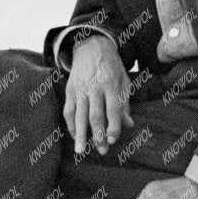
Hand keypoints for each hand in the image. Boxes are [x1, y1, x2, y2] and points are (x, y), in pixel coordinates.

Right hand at [64, 34, 133, 154]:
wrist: (90, 47)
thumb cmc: (112, 66)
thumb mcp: (123, 80)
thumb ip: (125, 103)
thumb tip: (129, 124)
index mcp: (110, 84)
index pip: (112, 109)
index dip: (113, 126)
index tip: (114, 140)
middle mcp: (94, 87)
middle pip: (95, 115)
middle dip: (98, 135)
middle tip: (102, 151)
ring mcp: (80, 89)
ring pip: (78, 115)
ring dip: (80, 135)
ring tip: (81, 151)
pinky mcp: (70, 90)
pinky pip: (68, 111)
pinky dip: (70, 125)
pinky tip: (76, 136)